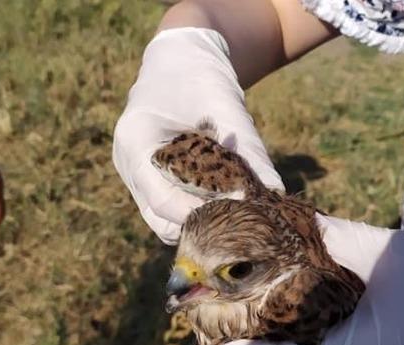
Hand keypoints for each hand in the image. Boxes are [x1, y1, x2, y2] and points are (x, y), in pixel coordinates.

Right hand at [113, 27, 283, 244]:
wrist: (181, 60)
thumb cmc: (201, 77)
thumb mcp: (228, 109)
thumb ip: (249, 152)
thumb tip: (275, 192)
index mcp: (135, 141)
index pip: (163, 200)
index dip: (201, 214)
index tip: (239, 214)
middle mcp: (128, 165)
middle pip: (161, 219)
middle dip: (202, 225)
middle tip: (243, 220)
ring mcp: (134, 177)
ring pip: (164, 222)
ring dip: (199, 223)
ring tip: (236, 212)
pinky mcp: (147, 182)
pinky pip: (169, 211)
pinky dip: (196, 212)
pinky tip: (225, 203)